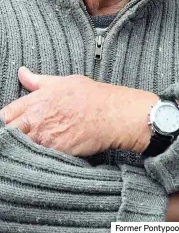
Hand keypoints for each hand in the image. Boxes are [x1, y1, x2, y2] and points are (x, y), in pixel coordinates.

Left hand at [0, 67, 157, 155]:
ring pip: (20, 147)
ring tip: (20, 150)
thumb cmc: (92, 96)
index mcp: (37, 100)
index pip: (5, 114)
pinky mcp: (56, 152)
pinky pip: (37, 158)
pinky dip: (33, 160)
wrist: (113, 114)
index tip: (4, 125)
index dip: (2, 121)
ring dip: (18, 149)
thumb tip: (22, 72)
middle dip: (7, 136)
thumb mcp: (63, 81)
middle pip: (8, 132)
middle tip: (11, 139)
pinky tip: (34, 160)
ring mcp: (45, 137)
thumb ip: (39, 81)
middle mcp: (38, 119)